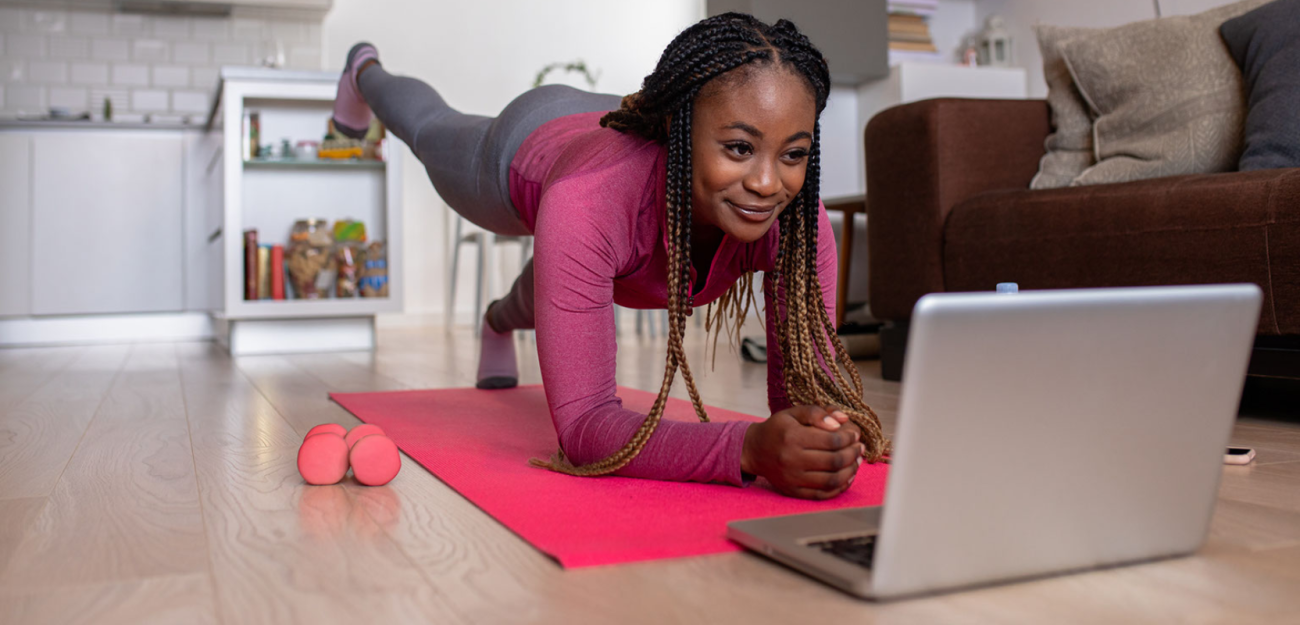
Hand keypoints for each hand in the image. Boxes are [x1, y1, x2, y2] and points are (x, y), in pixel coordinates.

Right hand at [741, 405, 863, 499]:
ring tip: (856, 462)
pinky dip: (839, 488)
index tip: (855, 435)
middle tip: (859, 448)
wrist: (754, 450)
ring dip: (850, 471)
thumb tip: (842, 419)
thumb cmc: (777, 429)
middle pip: (834, 461)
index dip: (849, 438)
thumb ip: (817, 412)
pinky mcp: (792, 491)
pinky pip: (822, 494)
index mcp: (792, 437)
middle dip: (853, 454)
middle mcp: (791, 459)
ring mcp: (792, 478)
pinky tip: (846, 477)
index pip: (831, 440)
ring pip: (831, 480)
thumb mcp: (793, 413)